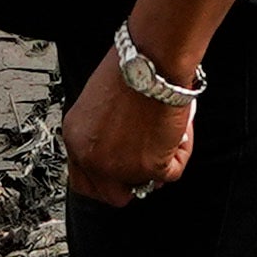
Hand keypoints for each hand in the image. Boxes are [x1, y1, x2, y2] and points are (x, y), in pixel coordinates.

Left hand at [62, 65, 195, 207]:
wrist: (150, 61)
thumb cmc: (129, 69)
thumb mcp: (98, 104)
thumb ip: (102, 133)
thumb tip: (122, 147)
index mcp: (76, 139)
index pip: (84, 181)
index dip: (107, 179)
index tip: (121, 172)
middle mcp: (93, 158)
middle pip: (112, 195)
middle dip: (133, 182)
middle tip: (149, 161)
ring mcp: (120, 166)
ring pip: (147, 183)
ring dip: (160, 162)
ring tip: (165, 131)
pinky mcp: (150, 167)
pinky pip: (172, 172)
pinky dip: (181, 152)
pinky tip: (177, 129)